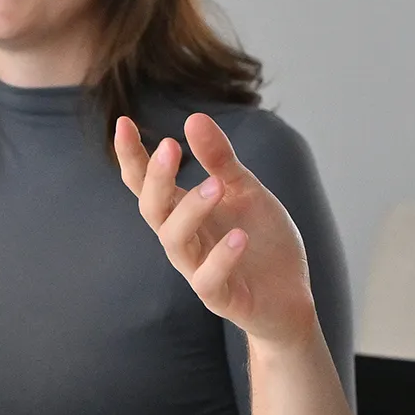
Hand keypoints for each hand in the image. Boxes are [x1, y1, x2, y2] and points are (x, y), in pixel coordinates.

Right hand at [113, 112, 317, 348]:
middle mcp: (183, 239)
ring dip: (191, 211)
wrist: (290, 296)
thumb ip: (220, 160)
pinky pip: (208, 279)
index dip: (132, 157)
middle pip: (153, 209)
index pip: (146, 184)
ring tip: (216, 186)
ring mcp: (197, 269)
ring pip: (175, 241)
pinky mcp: (220, 297)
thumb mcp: (245, 191)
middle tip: (171, 147)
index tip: (124, 123)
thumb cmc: (262, 241)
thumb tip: (193, 118)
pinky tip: (240, 237)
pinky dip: (221, 257)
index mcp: (183, 211)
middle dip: (157, 179)